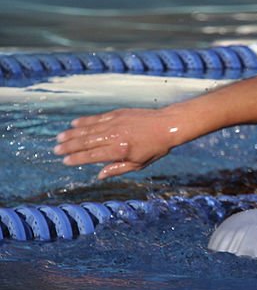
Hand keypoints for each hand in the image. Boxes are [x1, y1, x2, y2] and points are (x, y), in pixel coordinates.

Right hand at [54, 107, 179, 178]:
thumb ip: (117, 169)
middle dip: (69, 147)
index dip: (77, 159)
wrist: (167, 125)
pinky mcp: (117, 114)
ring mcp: (114, 123)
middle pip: (86, 142)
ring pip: (88, 129)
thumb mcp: (139, 164)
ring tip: (60, 138)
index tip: (65, 161)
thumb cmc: (156, 148)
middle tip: (56, 150)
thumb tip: (99, 175)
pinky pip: (96, 118)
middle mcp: (114, 136)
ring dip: (72, 134)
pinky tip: (74, 124)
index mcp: (119, 151)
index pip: (92, 156)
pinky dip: (84, 121)